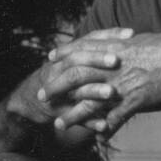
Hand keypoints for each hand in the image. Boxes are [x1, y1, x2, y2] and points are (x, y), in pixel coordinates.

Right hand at [0, 28, 134, 156]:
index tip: (129, 34)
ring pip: (76, 90)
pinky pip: (74, 118)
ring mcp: (58, 92)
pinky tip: (104, 126)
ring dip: (94, 91)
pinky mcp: (58, 113)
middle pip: (78, 61)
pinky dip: (89, 122)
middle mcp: (61, 70)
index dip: (107, 36)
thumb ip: (96, 50)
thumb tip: (131, 38)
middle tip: (116, 60)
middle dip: (97, 59)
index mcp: (68, 56)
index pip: (88, 40)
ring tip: (112, 93)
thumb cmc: (60, 76)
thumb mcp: (73, 60)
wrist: (29, 100)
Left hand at [46, 30, 160, 137]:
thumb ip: (124, 45)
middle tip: (43, 96)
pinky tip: (99, 137)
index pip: (80, 50)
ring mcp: (122, 84)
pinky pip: (115, 118)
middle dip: (56, 87)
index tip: (49, 58)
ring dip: (73, 115)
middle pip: (75, 77)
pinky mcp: (135, 100)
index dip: (63, 55)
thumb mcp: (140, 41)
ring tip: (60, 125)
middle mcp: (112, 66)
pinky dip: (105, 128)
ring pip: (89, 103)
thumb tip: (117, 43)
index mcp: (113, 48)